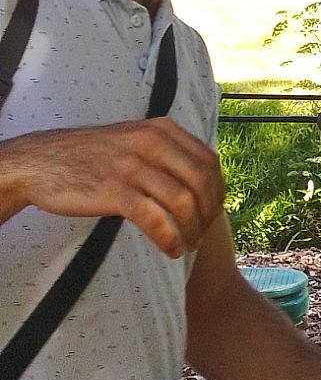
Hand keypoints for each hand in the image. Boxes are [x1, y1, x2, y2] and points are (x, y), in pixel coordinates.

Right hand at [0, 120, 224, 256]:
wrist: (43, 162)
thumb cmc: (91, 156)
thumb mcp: (134, 140)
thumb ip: (164, 152)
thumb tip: (197, 179)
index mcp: (162, 130)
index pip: (208, 161)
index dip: (218, 190)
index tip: (213, 212)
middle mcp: (153, 143)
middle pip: (202, 181)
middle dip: (209, 213)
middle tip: (201, 235)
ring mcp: (134, 166)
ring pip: (183, 201)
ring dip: (192, 229)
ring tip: (187, 246)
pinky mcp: (115, 191)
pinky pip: (155, 218)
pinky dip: (169, 238)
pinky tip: (170, 249)